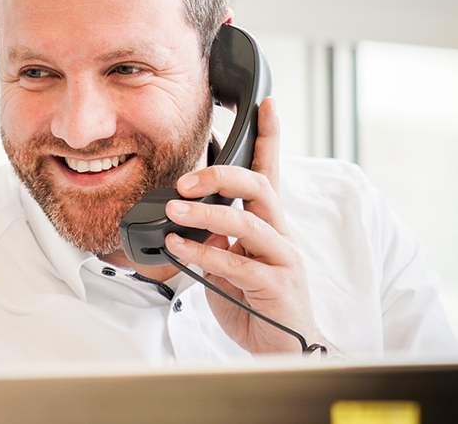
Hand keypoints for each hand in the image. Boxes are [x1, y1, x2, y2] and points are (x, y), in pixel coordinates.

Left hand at [163, 98, 325, 353]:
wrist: (284, 351)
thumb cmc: (256, 306)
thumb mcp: (228, 266)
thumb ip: (215, 241)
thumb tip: (190, 221)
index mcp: (268, 226)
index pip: (271, 172)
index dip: (270, 137)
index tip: (266, 105)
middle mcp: (279, 236)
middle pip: (261, 187)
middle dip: (222, 174)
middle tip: (185, 178)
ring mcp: (281, 260)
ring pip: (248, 223)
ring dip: (207, 212)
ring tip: (174, 210)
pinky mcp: (276, 287)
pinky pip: (239, 264)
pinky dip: (206, 253)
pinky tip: (181, 247)